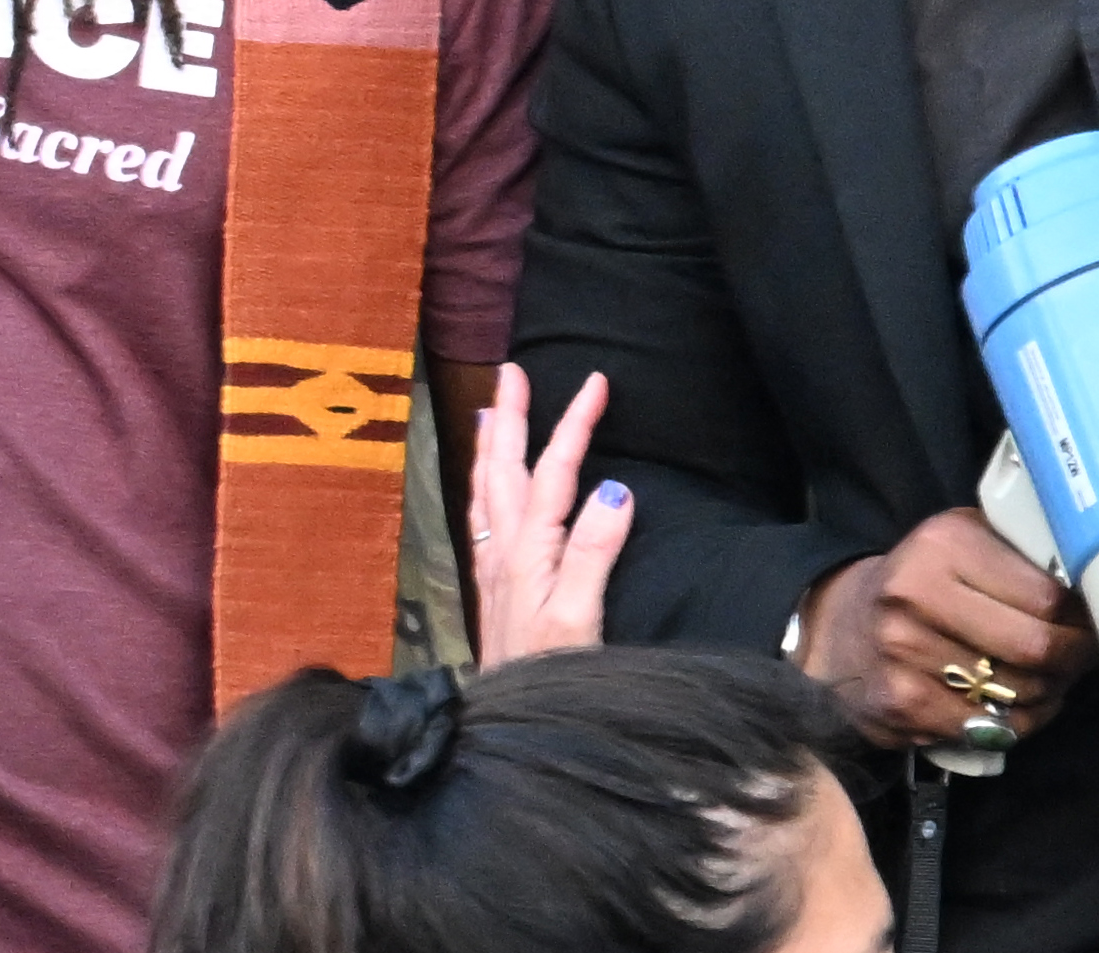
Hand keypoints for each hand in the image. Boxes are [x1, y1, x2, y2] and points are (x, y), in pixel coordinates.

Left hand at [463, 362, 626, 664]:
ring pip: (489, 489)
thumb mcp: (580, 618)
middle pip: (505, 468)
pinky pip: (485, 518)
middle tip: (513, 369)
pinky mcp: (495, 589)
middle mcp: (505, 550)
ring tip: (490, 409)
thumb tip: (613, 488)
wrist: (509, 728)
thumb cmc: (551, 677)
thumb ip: (594, 553)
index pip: (553, 472)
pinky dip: (486, 487)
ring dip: (492, 444)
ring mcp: (495, 569)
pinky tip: (487, 487)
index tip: (595, 382)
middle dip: (511, 416)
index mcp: (529, 550)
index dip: (573, 424)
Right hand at [796, 507, 1082, 753]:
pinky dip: (1014, 725)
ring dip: (1048, 694)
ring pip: (1018, 695)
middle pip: (1036, 648)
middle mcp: (916, 594)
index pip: (1047, 596)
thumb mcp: (966, 542)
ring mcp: (903, 653)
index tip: (1094, 623)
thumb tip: (1095, 586)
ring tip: (1048, 680)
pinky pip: (989, 729)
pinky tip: (1012, 707)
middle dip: (1073, 659)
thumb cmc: (925, 582)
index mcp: (943, 545)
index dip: (1083, 618)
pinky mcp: (900, 703)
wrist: (844, 625)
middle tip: (1082, 657)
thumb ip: (1020, 553)